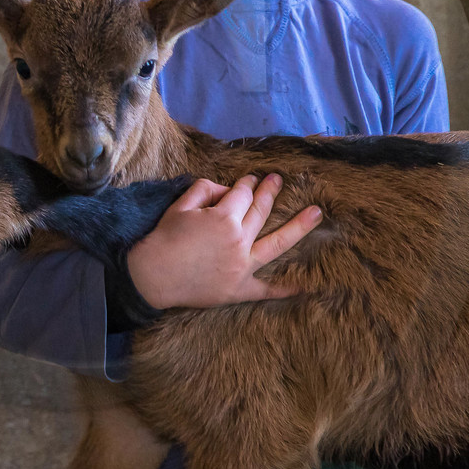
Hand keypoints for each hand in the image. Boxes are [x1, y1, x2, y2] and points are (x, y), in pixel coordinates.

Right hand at [126, 174, 322, 309]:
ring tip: (316, 214)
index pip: (242, 194)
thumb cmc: (164, 238)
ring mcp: (242, 266)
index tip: (252, 178)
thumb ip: (205, 190)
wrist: (152, 276)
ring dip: (298, 227)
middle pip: (262, 211)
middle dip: (271, 193)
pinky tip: (305, 285)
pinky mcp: (239, 289)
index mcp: (224, 217)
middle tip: (279, 182)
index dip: (248, 183)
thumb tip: (225, 189)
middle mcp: (239, 240)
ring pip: (277, 244)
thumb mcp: (181, 205)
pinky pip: (266, 290)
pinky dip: (285, 289)